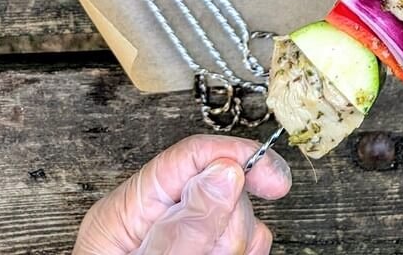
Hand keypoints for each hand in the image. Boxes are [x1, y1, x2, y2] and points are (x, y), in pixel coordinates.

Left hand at [73, 134, 291, 254]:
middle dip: (234, 223)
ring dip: (237, 245)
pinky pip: (239, 241)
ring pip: (236, 216)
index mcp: (126, 213)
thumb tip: (224, 173)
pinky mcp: (199, 251)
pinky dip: (242, 252)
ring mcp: (178, 238)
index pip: (190, 157)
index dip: (238, 158)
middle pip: (220, 186)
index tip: (276, 183)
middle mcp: (152, 219)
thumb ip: (185, 227)